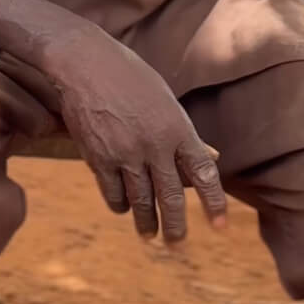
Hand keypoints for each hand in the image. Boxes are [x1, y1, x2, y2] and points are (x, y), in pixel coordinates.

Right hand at [45, 29, 227, 242]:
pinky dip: (121, 204)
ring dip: (147, 223)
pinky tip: (123, 205)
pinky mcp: (99, 159)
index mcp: (176, 126)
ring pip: (142, 202)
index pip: (203, 172)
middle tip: (177, 242)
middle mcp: (154, 144)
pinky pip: (114, 195)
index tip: (220, 227)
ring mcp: (126, 153)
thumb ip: (184, 132)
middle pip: (171, 197)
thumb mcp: (163, 99)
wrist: (84, 61)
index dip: (214, 202)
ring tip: (149, 234)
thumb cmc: (127, 75)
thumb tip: (212, 158)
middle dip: (176, 226)